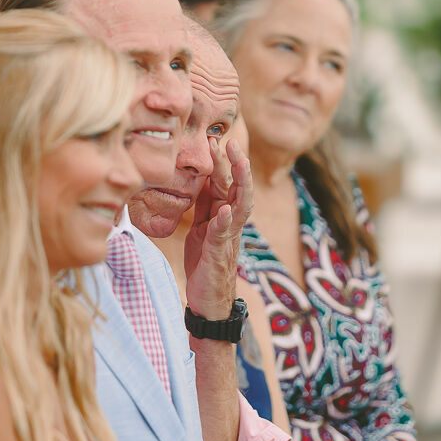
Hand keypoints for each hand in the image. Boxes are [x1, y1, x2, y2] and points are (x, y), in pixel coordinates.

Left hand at [184, 138, 252, 319]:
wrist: (208, 301)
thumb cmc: (205, 264)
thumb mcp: (201, 228)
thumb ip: (203, 206)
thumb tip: (198, 179)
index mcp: (223, 214)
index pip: (225, 182)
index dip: (222, 161)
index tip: (214, 138)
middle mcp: (231, 223)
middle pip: (239, 188)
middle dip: (238, 165)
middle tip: (232, 142)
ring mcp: (228, 238)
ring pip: (240, 207)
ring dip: (241, 185)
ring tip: (241, 165)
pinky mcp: (219, 255)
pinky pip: (223, 235)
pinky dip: (225, 222)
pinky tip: (223, 211)